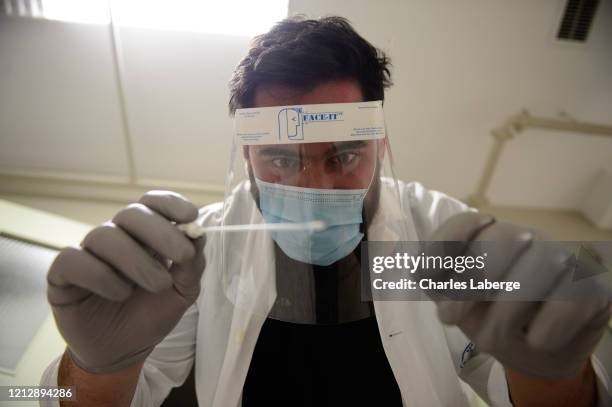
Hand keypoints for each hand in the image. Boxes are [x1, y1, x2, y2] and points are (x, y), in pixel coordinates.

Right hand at [47, 191, 205, 372]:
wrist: (121, 352)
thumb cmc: (150, 315)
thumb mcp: (182, 293)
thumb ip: (191, 266)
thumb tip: (197, 235)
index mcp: (144, 236)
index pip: (152, 204)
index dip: (169, 203)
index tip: (190, 215)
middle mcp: (115, 238)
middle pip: (131, 214)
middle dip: (160, 231)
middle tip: (182, 255)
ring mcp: (88, 253)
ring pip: (105, 235)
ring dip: (136, 260)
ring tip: (157, 285)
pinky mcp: (62, 275)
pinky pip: (74, 259)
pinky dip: (101, 275)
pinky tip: (120, 294)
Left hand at [427, 212, 610, 378]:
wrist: (540, 349)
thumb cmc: (493, 320)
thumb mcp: (459, 305)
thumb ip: (440, 284)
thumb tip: (422, 271)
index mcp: (488, 238)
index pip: (462, 224)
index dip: (446, 245)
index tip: (436, 282)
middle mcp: (524, 239)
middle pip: (498, 242)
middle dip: (468, 284)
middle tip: (451, 318)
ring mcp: (561, 257)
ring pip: (536, 268)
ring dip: (504, 315)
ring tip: (491, 339)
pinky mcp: (592, 286)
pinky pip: (568, 300)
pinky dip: (546, 328)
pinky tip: (537, 339)